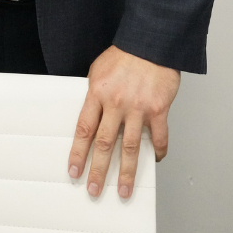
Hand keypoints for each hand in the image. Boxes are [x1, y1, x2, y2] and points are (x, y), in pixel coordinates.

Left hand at [68, 45, 179, 197]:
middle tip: (93, 190)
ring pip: (130, 148)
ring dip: (126, 173)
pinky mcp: (158, 109)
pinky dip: (157, 151)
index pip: (84, 129)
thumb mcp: (99, 70)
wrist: (151, 41)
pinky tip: (155, 161)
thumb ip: (95, 95)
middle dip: (97, 170)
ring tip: (123, 191)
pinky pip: (158, 137)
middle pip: (104, 144)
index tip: (73, 171)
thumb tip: (91, 118)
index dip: (78, 153)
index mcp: (98, 93)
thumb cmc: (125, 54)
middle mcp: (116, 103)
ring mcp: (138, 108)